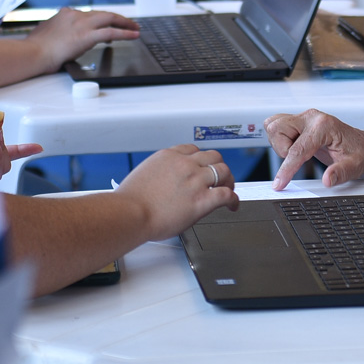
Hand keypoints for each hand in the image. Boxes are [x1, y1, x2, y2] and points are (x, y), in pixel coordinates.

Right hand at [28, 7, 139, 64]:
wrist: (33, 53)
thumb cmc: (35, 49)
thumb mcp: (46, 34)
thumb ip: (56, 31)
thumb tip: (59, 36)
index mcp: (65, 14)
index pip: (89, 15)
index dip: (101, 20)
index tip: (108, 26)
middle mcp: (75, 15)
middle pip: (102, 14)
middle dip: (118, 19)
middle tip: (129, 23)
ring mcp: (82, 24)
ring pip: (110, 19)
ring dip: (125, 23)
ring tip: (136, 28)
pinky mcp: (87, 36)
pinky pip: (111, 32)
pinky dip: (125, 33)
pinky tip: (134, 35)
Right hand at [116, 144, 239, 238]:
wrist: (130, 214)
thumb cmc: (130, 202)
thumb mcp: (142, 175)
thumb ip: (157, 174)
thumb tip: (160, 182)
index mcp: (168, 156)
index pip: (192, 149)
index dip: (201, 159)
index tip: (202, 166)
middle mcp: (184, 164)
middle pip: (213, 156)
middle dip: (218, 166)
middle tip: (220, 177)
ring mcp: (195, 180)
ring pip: (223, 171)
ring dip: (229, 180)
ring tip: (229, 188)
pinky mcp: (202, 199)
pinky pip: (227, 194)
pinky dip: (234, 199)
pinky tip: (233, 205)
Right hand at [267, 109, 363, 187]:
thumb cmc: (360, 153)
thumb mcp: (355, 166)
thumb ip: (340, 173)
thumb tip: (327, 180)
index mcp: (324, 126)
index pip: (297, 149)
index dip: (286, 169)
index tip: (280, 184)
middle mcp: (312, 117)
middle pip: (277, 129)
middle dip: (282, 149)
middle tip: (299, 160)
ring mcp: (304, 118)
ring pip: (274, 126)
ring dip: (280, 144)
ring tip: (299, 153)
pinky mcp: (300, 122)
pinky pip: (277, 127)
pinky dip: (280, 140)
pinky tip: (295, 148)